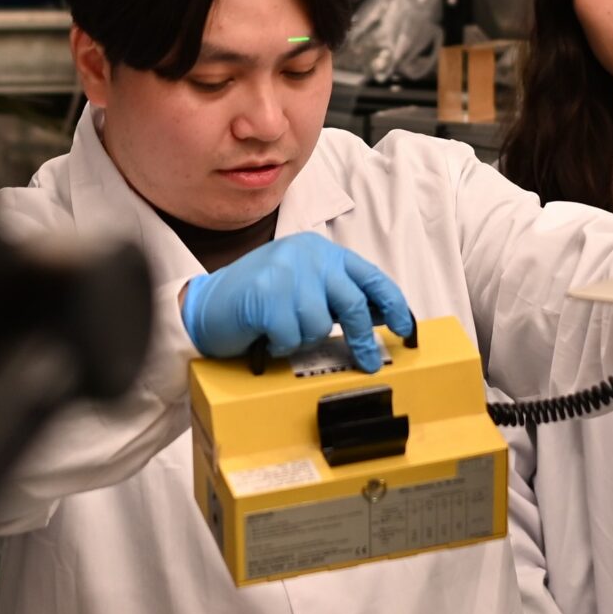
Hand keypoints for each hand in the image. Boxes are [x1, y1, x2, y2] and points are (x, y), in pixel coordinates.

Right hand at [181, 232, 414, 372]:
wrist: (208, 304)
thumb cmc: (259, 300)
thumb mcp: (304, 288)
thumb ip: (338, 296)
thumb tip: (380, 314)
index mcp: (321, 252)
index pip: (369, 276)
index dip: (392, 304)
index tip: (404, 328)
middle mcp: (306, 256)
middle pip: (351, 302)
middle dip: (362, 339)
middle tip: (369, 362)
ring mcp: (284, 273)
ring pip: (318, 325)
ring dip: (303, 339)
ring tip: (284, 333)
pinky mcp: (264, 295)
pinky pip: (290, 336)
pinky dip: (281, 345)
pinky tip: (268, 335)